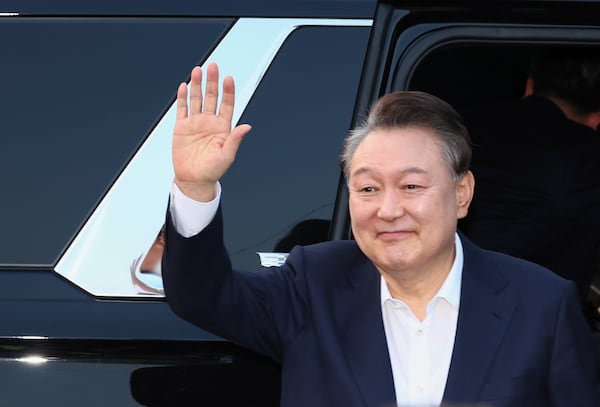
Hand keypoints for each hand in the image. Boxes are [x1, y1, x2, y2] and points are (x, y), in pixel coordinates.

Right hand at [172, 63, 250, 201]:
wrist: (194, 180)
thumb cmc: (213, 170)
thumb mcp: (227, 156)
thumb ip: (235, 139)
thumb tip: (247, 126)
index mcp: (223, 127)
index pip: (227, 104)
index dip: (228, 92)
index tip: (228, 79)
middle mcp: (210, 122)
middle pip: (211, 97)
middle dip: (212, 82)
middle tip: (213, 66)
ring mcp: (195, 123)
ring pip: (197, 99)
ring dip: (197, 85)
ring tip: (197, 70)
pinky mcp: (181, 127)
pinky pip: (182, 109)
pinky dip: (183, 97)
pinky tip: (184, 86)